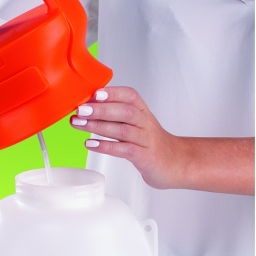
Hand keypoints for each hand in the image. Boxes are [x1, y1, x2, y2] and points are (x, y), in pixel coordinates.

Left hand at [70, 86, 254, 194]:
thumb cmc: (148, 142)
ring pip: (123, 130)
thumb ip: (115, 114)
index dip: (113, 93)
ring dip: (99, 126)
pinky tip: (91, 144)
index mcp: (142, 111)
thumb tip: (84, 106)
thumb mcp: (135, 123)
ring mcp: (147, 140)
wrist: (175, 163)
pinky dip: (107, 146)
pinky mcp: (146, 157)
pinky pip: (126, 150)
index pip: (130, 95)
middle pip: (125, 111)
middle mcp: (145, 123)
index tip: (94, 93)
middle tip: (80, 109)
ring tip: (79, 124)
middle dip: (101, 109)